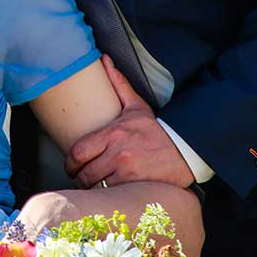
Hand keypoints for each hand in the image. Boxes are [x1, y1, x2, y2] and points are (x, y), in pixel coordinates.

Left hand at [64, 56, 193, 189]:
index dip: (70, 163)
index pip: (79, 152)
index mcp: (115, 133)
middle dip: (81, 178)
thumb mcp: (137, 107)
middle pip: (85, 173)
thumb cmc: (157, 132)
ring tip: (96, 186)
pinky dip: (107, 197)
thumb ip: (118, 85)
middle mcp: (119, 153)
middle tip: (83, 178)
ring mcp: (128, 172)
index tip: (72, 166)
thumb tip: (104, 60)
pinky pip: (111, 195)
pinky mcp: (136, 187)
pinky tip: (110, 194)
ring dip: (93, 189)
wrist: (186, 152)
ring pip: (96, 187)